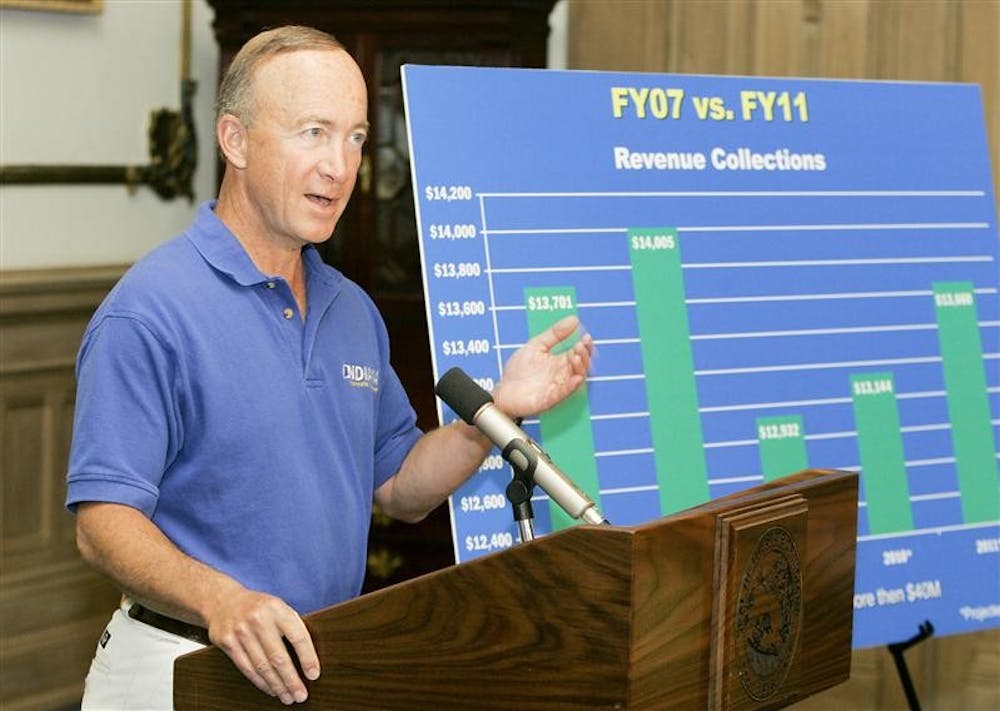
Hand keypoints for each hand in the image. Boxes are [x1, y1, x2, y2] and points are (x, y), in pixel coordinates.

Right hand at [207, 589, 319, 704]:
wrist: (223, 601)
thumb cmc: (258, 608)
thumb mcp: (278, 608)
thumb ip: (292, 626)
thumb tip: (309, 659)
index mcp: (277, 608)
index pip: (297, 636)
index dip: (307, 658)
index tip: (313, 675)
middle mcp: (258, 619)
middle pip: (278, 657)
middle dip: (291, 680)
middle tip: (300, 695)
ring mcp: (241, 631)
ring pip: (262, 666)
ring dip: (277, 685)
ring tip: (287, 697)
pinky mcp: (227, 642)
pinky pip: (247, 668)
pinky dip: (260, 682)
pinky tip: (270, 689)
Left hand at [493, 314, 593, 417]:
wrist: (502, 391)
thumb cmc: (518, 371)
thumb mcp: (536, 346)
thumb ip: (554, 334)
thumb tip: (574, 319)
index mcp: (559, 362)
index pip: (578, 353)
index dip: (585, 346)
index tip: (586, 337)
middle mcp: (561, 374)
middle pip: (581, 365)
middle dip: (584, 355)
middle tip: (580, 346)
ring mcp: (557, 387)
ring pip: (576, 379)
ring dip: (580, 368)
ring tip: (575, 356)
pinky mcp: (550, 399)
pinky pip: (564, 393)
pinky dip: (571, 386)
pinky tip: (577, 378)